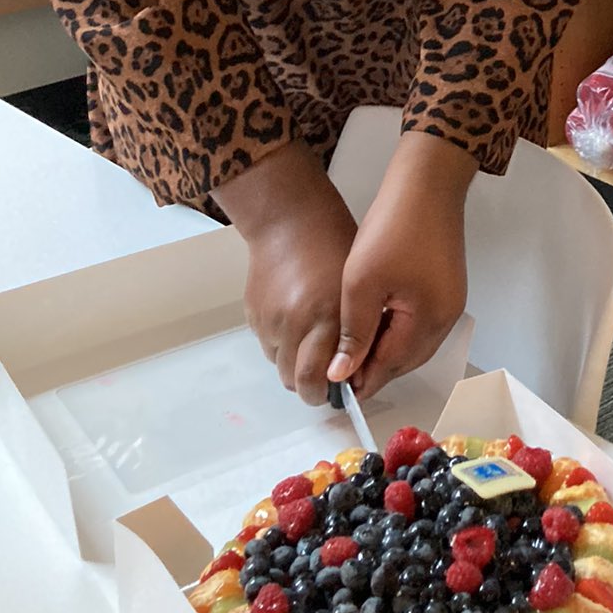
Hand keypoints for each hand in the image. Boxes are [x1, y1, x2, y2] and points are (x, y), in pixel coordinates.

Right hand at [215, 143, 358, 405]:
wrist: (289, 220)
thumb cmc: (334, 244)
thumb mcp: (358, 286)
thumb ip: (356, 328)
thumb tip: (359, 364)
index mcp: (327, 316)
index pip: (319, 378)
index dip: (330, 393)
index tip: (341, 392)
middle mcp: (294, 325)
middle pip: (295, 382)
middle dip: (311, 388)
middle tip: (326, 378)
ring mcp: (270, 321)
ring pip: (280, 365)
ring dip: (296, 363)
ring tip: (313, 341)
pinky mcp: (254, 315)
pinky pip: (269, 344)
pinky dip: (283, 343)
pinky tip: (297, 320)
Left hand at [328, 132, 474, 400]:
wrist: (428, 181)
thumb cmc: (393, 227)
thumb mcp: (362, 282)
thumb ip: (353, 333)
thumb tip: (340, 375)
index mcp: (429, 321)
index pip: (391, 367)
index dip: (360, 380)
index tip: (330, 388)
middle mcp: (446, 318)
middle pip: (406, 360)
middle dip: (373, 368)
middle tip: (337, 369)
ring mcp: (450, 301)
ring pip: (413, 343)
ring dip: (384, 349)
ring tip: (350, 347)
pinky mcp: (446, 286)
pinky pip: (419, 323)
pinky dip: (396, 330)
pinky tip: (373, 321)